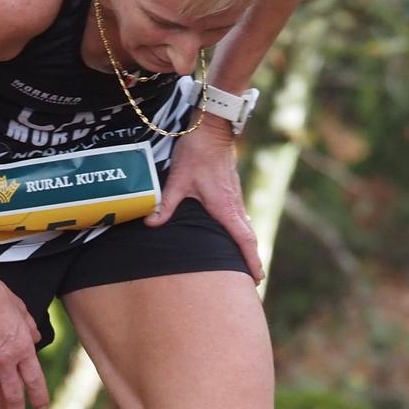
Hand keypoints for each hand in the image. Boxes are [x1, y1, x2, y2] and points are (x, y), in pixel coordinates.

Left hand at [151, 119, 260, 279]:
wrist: (212, 128)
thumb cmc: (196, 153)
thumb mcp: (178, 180)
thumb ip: (166, 204)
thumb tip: (151, 224)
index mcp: (225, 207)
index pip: (243, 239)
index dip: (251, 260)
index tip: (257, 277)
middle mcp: (234, 205)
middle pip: (248, 238)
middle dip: (252, 259)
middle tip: (255, 280)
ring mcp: (234, 197)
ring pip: (245, 228)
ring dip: (247, 246)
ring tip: (245, 264)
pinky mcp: (231, 191)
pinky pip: (240, 218)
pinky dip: (242, 232)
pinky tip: (234, 237)